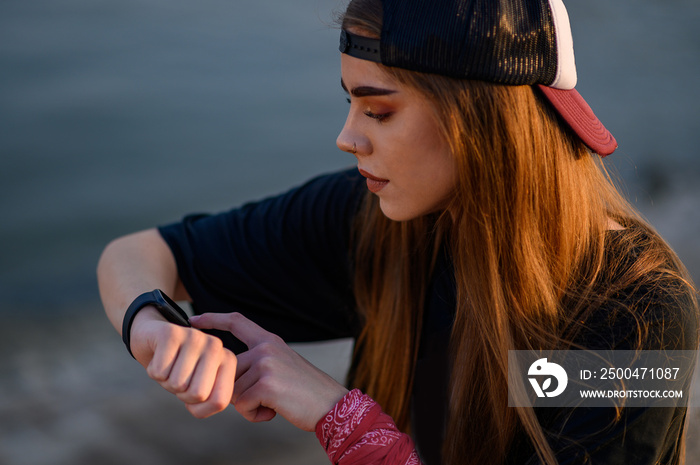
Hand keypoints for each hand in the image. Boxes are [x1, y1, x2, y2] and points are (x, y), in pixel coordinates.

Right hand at [129, 307, 237, 418]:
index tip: (193, 392)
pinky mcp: (171, 334)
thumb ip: (211, 403)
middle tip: (178, 377)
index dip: (199, 407)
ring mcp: (195, 337)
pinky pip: (159, 372)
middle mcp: (216, 346)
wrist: (154, 340)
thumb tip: (207, 400)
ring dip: (166, 382)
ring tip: (169, 366)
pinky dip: (153, 372)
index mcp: (228, 361)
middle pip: (198, 394)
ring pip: (177, 384)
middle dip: (181, 394)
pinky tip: (158, 357)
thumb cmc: (180, 370)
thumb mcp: (199, 390)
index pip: (219, 402)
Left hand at [190, 312, 348, 431]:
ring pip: (233, 391)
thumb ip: (256, 364)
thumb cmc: (305, 391)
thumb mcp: (281, 366)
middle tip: (265, 399)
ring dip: (249, 406)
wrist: (331, 405)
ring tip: (274, 403)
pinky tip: (274, 411)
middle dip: (240, 391)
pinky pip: (242, 405)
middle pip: (228, 370)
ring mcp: (266, 364)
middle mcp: (266, 347)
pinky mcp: (266, 384)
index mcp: (269, 340)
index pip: (236, 321)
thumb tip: (226, 377)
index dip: (212, 319)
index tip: (194, 320)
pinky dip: (255, 415)